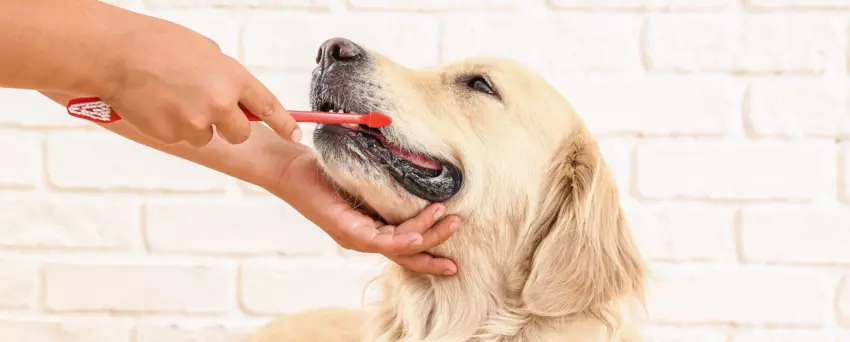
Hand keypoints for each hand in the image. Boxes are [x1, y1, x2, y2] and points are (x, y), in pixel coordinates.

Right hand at [96, 15, 299, 145]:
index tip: (295, 135)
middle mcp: (219, 103)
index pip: (268, 107)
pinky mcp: (171, 135)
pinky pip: (182, 138)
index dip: (284, 124)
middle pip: (241, 133)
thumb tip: (238, 100)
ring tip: (174, 99)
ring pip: (208, 137)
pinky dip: (174, 126)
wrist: (117, 54)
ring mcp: (195, 122)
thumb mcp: (207, 53)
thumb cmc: (160, 46)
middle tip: (211, 110)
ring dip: (198, 125)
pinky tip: (159, 105)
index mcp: (233, 78)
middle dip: (231, 126)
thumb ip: (227, 78)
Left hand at [274, 152, 460, 275]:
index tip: (453, 257)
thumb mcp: (364, 177)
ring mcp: (354, 236)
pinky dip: (402, 238)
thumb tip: (420, 172)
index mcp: (368, 229)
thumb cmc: (324, 170)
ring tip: (451, 222)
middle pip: (405, 254)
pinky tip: (418, 235)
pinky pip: (379, 239)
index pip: (404, 246)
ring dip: (427, 237)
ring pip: (398, 247)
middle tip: (458, 262)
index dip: (428, 252)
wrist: (288, 167)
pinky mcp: (345, 229)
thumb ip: (386, 185)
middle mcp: (362, 238)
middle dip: (434, 255)